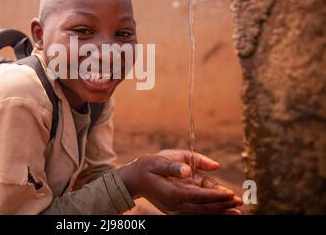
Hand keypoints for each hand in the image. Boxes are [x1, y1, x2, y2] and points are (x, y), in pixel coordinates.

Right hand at [117, 150, 242, 213]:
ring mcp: (175, 208)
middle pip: (202, 208)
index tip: (230, 193)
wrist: (133, 179)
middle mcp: (174, 204)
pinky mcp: (177, 207)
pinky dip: (210, 210)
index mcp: (170, 192)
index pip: (197, 196)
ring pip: (200, 212)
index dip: (214, 196)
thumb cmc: (146, 167)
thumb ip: (174, 165)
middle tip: (240, 202)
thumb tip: (188, 169)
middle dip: (221, 206)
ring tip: (236, 210)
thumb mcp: (158, 160)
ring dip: (218, 211)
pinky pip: (196, 211)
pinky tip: (221, 210)